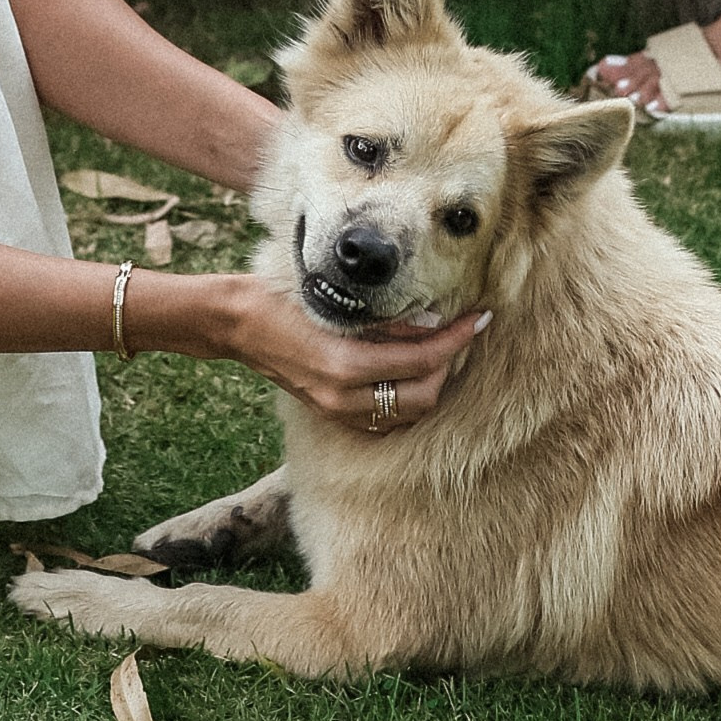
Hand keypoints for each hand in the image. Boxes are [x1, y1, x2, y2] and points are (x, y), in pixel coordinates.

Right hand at [207, 272, 485, 430]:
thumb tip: (433, 324)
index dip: (456, 339)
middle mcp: (344, 397)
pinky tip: (410, 372)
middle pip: (423, 396)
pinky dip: (407, 398)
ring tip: (439, 352)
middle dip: (448, 365)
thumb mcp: (337, 302)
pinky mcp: (333, 414)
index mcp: (346, 366)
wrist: (241, 326)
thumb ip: (387, 321)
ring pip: (408, 413)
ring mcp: (337, 411)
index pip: (422, 360)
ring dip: (431, 384)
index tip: (478, 318)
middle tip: (459, 335)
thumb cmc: (284, 302)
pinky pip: (386, 418)